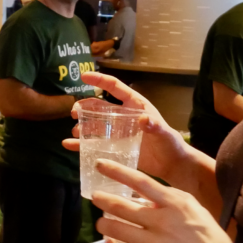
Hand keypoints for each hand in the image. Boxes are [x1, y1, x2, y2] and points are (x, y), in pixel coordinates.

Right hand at [64, 72, 191, 186]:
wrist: (172, 165)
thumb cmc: (171, 145)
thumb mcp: (165, 134)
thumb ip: (156, 126)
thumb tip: (144, 119)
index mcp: (135, 106)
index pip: (115, 88)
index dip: (100, 80)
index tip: (84, 76)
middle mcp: (124, 116)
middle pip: (100, 106)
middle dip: (85, 106)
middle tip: (73, 112)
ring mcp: (118, 131)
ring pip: (95, 124)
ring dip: (83, 126)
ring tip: (75, 131)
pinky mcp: (116, 147)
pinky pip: (95, 143)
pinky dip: (81, 144)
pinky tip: (69, 145)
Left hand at [91, 158, 242, 242]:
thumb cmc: (209, 236)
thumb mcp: (193, 208)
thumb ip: (169, 199)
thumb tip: (144, 196)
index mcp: (175, 203)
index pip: (140, 181)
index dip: (117, 171)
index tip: (100, 165)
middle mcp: (163, 221)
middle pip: (122, 206)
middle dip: (102, 200)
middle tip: (95, 197)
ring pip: (116, 230)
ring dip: (103, 224)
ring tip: (101, 222)